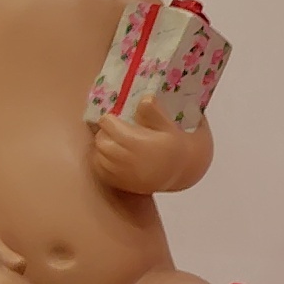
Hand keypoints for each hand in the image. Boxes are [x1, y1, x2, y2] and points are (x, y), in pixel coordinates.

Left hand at [91, 102, 208, 197]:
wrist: (185, 171)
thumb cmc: (177, 145)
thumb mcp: (170, 125)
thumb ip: (154, 112)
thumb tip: (143, 99)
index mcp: (138, 143)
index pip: (108, 126)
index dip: (110, 119)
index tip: (115, 118)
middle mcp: (127, 160)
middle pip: (101, 141)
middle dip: (104, 133)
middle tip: (113, 129)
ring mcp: (123, 175)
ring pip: (98, 157)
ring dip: (102, 147)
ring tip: (113, 142)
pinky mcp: (122, 185)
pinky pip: (101, 172)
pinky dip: (102, 162)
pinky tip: (112, 157)